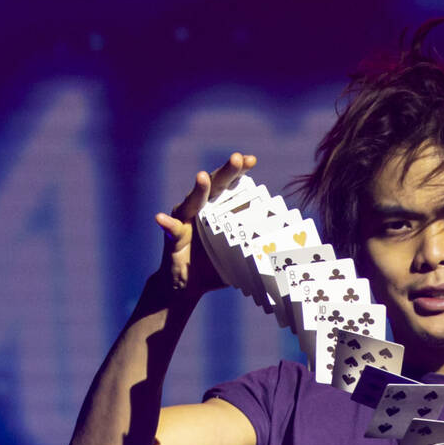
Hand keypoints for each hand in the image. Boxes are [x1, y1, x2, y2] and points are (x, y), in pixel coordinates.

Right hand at [154, 152, 256, 294]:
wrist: (187, 286)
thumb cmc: (214, 268)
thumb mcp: (238, 259)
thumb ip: (254, 252)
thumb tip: (281, 253)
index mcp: (219, 210)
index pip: (230, 187)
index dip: (240, 173)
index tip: (251, 159)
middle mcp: (201, 209)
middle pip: (214, 186)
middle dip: (226, 171)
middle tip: (237, 158)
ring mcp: (185, 220)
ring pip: (192, 202)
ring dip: (198, 190)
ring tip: (203, 178)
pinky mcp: (173, 236)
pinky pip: (170, 228)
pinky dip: (166, 223)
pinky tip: (161, 218)